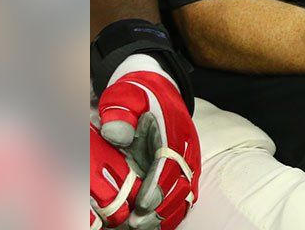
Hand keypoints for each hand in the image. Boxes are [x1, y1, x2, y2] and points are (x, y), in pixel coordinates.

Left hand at [91, 64, 200, 229]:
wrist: (157, 88)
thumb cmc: (136, 96)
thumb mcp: (123, 97)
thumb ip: (119, 113)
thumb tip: (115, 133)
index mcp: (172, 129)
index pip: (169, 161)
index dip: (157, 184)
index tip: (142, 204)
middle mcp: (186, 146)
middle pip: (181, 182)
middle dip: (161, 207)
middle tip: (138, 224)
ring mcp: (189, 158)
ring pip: (186, 192)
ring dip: (167, 213)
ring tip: (144, 227)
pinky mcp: (187, 167)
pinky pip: (186, 193)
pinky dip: (174, 211)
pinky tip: (157, 224)